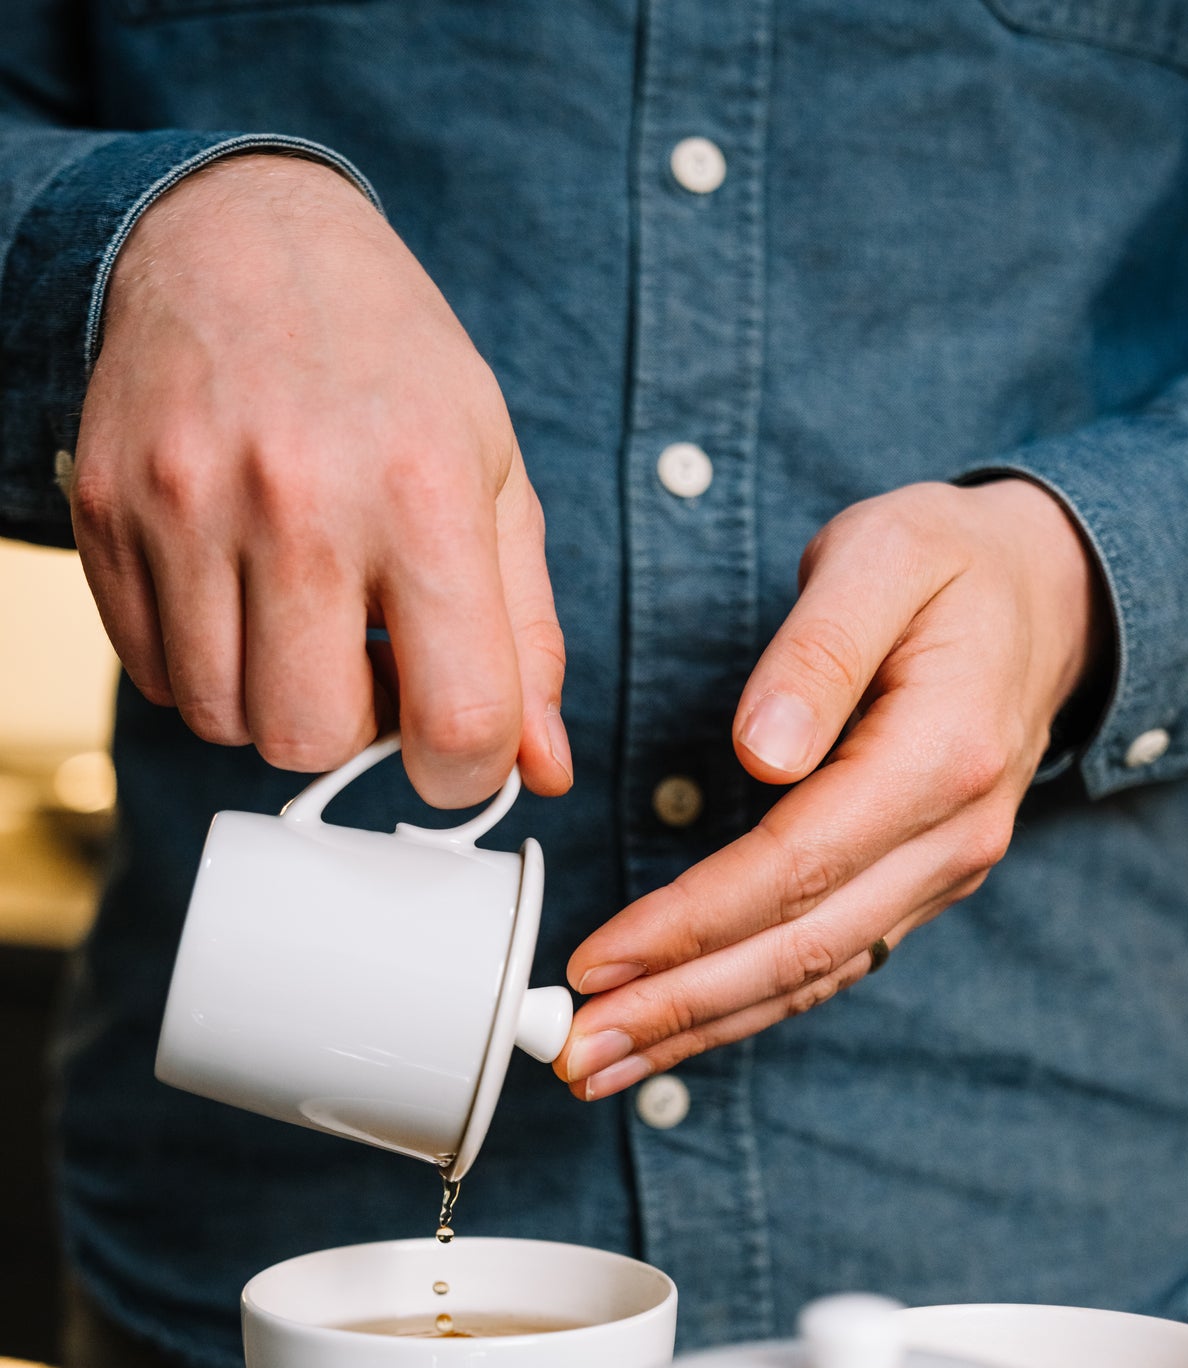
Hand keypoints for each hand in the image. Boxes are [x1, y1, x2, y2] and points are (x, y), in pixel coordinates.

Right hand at [71, 153, 570, 806]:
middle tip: (365, 664)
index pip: (456, 721)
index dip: (465, 771)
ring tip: (300, 620)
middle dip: (349, 735)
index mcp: (422, 494)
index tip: (456, 743)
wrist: (239, 237)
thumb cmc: (388, 368)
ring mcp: (184, 505)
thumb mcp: (495, 478)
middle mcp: (297, 500)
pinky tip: (235, 595)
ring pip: (221, 719)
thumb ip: (527, 637)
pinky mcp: (106, 512)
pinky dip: (201, 667)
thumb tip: (544, 769)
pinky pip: (153, 675)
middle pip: (310, 738)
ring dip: (269, 701)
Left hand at [556, 478, 1105, 1098]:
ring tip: (602, 1066)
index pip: (795, 868)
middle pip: (799, 950)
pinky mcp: (919, 888)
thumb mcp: (885, 553)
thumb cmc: (947, 561)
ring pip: (813, 977)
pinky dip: (748, 1006)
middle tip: (576, 1053)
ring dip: (703, 1030)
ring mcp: (942, 874)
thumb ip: (820, 650)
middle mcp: (952, 838)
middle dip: (678, 1008)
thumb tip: (760, 752)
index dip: (689, 924)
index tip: (597, 959)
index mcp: (941, 757)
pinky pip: (830, 964)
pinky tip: (679, 1032)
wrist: (1043, 596)